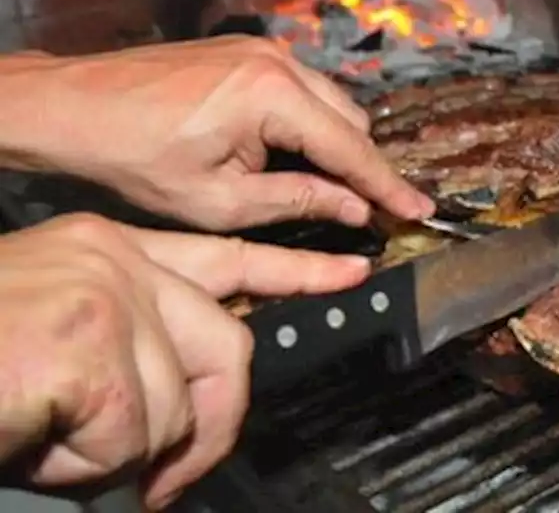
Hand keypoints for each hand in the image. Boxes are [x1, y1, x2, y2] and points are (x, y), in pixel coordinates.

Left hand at [0, 36, 433, 230]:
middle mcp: (278, 61)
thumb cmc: (132, 157)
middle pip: (351, 121)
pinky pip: (302, 89)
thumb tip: (355, 209)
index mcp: (274, 96)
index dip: (388, 186)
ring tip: (321, 188)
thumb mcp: (220, 200)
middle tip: (366, 211)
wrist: (69, 107)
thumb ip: (298, 200)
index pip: (352, 149)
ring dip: (333, 145)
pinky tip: (286, 155)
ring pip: (330, 103)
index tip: (420, 211)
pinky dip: (307, 123)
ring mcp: (261, 50)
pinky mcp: (245, 50)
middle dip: (360, 167)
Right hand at [0, 213, 371, 508]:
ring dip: (113, 458)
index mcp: (107, 249)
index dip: (292, 272)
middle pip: (228, 346)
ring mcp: (103, 291)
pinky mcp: (85, 339)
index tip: (351, 271)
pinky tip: (28, 441)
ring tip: (44, 447)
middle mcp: (113, 255)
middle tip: (165, 484)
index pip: (226, 257)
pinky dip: (82, 468)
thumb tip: (184, 402)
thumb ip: (129, 347)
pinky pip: (133, 435)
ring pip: (175, 406)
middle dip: (209, 428)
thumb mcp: (52, 342)